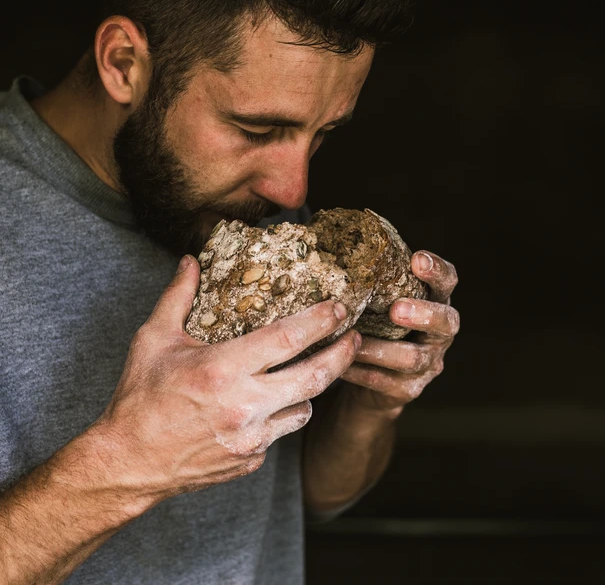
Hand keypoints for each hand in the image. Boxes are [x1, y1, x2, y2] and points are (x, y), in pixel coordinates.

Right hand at [96, 255, 360, 501]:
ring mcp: (251, 438)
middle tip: (355, 338)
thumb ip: (177, 297)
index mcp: (222, 370)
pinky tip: (270, 403)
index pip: (287, 339)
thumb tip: (191, 261)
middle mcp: (244, 406)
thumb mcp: (153, 340)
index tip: (338, 309)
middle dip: (343, 355)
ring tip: (312, 370)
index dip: (319, 321)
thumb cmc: (140, 397)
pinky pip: (281, 432)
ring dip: (312, 388)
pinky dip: (282, 414)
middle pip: (314, 377)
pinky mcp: (251, 459)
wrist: (129, 462)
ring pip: (305, 408)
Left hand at [341, 250, 458, 413]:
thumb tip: (327, 240)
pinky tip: (341, 365)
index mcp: (435, 302)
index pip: (447, 282)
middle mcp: (439, 333)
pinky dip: (362, 372)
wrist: (372, 378)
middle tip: (396, 309)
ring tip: (354, 341)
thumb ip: (369, 280)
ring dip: (382, 349)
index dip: (437, 271)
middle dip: (422, 314)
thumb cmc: (372, 324)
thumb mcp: (375, 301)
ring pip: (413, 358)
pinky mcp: (408, 389)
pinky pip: (386, 382)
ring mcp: (428, 364)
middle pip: (445, 322)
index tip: (417, 259)